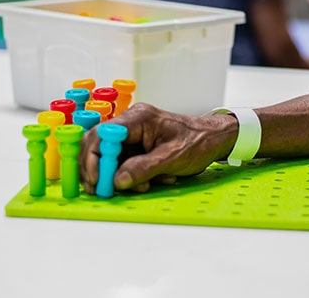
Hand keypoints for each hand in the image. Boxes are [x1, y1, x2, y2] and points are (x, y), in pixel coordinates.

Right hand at [79, 103, 238, 192]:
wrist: (215, 138)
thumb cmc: (198, 141)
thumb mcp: (172, 158)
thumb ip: (143, 168)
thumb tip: (117, 180)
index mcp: (139, 118)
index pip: (102, 134)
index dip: (93, 158)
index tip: (97, 180)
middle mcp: (132, 123)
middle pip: (99, 144)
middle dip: (98, 169)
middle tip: (102, 190)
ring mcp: (134, 134)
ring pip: (110, 157)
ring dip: (119, 176)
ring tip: (141, 187)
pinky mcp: (138, 146)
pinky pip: (124, 162)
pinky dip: (131, 176)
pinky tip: (151, 181)